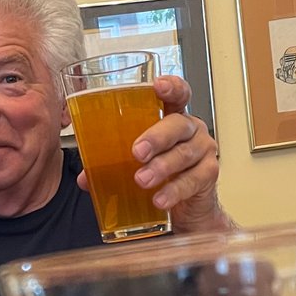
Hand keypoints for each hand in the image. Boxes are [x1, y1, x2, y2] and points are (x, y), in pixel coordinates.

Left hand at [76, 75, 234, 235]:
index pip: (178, 93)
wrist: (187, 209)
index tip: (157, 86)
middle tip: (137, 152)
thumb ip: (113, 165)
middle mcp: (190, 130)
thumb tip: (86, 178)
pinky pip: (193, 180)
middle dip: (157, 137)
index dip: (171, 87)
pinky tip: (160, 199)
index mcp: (172, 118)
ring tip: (142, 179)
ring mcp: (203, 151)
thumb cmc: (162, 176)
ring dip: (162, 166)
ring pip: (184, 153)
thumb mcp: (137, 165)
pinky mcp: (209, 175)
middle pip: (177, 124)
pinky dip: (174, 190)